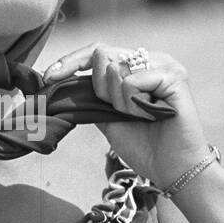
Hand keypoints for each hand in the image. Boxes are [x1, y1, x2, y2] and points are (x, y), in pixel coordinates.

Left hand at [43, 43, 211, 191]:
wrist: (172, 169)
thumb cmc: (144, 146)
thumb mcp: (107, 117)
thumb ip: (91, 97)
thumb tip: (60, 83)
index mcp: (136, 65)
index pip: (96, 52)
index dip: (70, 61)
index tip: (49, 77)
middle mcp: (151, 58)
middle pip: (102, 55)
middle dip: (100, 89)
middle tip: (120, 111)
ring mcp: (165, 64)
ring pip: (116, 69)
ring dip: (119, 102)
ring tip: (141, 116)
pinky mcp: (174, 76)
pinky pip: (132, 81)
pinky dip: (134, 104)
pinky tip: (151, 115)